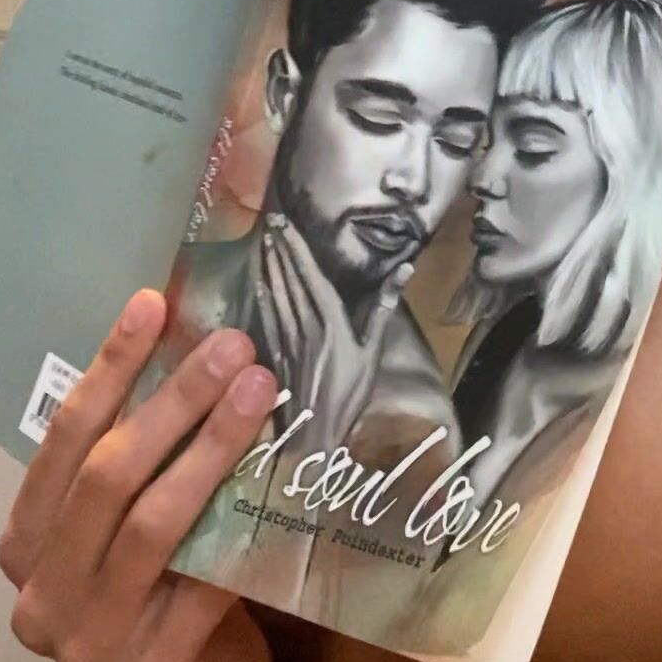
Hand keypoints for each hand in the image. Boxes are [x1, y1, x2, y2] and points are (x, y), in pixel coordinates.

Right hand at [0, 289, 279, 661]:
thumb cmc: (168, 586)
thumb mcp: (133, 517)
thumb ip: (139, 456)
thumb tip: (192, 336)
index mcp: (24, 544)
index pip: (64, 439)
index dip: (109, 369)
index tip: (153, 306)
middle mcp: (41, 596)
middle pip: (108, 477)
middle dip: (173, 401)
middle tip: (232, 348)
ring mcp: (87, 645)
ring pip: (153, 525)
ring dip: (210, 449)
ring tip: (258, 392)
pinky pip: (202, 585)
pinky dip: (240, 532)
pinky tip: (280, 484)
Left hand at [260, 222, 412, 451]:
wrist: (319, 439)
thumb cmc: (353, 396)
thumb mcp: (374, 353)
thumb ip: (383, 310)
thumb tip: (403, 271)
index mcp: (330, 323)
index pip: (310, 277)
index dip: (296, 249)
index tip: (284, 224)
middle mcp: (304, 327)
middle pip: (289, 281)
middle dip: (279, 250)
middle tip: (269, 222)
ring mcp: (286, 342)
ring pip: (275, 296)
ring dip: (269, 268)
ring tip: (263, 243)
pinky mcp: (275, 357)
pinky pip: (267, 320)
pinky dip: (262, 299)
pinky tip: (258, 285)